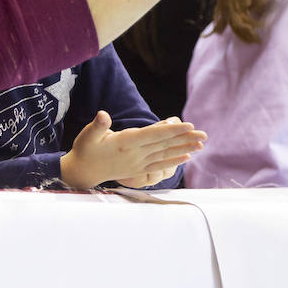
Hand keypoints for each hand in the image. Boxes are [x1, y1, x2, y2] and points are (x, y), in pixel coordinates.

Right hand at [60, 113, 204, 189]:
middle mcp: (136, 154)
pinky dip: (174, 161)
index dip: (172, 130)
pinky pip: (160, 165)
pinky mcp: (139, 170)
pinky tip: (187, 157)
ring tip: (201, 145)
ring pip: (165, 155)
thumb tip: (102, 115)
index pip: (154, 135)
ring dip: (184, 149)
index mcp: (126, 142)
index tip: (189, 126)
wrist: (83, 172)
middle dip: (185, 139)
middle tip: (204, 135)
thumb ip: (97, 126)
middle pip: (165, 145)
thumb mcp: (87, 135)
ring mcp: (138, 164)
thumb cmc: (85, 149)